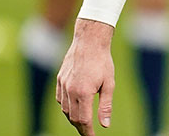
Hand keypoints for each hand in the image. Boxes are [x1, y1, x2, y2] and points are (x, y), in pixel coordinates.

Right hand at [56, 19, 116, 134]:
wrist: (89, 42)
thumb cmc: (102, 62)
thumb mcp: (109, 84)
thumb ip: (105, 106)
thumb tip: (105, 125)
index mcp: (84, 93)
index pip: (83, 120)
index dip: (88, 132)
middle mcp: (70, 91)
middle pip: (73, 118)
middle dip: (81, 127)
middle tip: (89, 131)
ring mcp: (63, 86)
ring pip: (65, 110)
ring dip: (73, 117)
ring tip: (83, 120)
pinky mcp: (59, 80)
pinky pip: (60, 100)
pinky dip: (67, 106)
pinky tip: (75, 106)